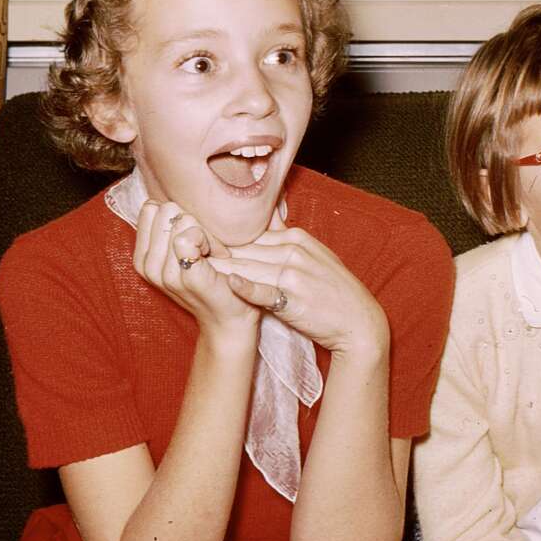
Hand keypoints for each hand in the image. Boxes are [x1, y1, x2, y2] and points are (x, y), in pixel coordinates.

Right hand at [132, 201, 259, 339]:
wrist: (228, 318)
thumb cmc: (211, 280)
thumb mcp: (180, 252)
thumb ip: (168, 228)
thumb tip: (161, 200)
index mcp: (143, 258)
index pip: (153, 208)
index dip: (178, 217)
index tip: (194, 238)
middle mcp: (149, 266)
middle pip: (168, 210)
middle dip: (193, 223)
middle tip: (207, 247)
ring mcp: (166, 274)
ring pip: (182, 220)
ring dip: (206, 233)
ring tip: (213, 255)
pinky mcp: (188, 277)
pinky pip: (189, 236)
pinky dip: (211, 240)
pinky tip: (219, 256)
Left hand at [208, 212, 388, 357]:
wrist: (358, 321)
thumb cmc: (335, 290)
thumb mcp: (314, 254)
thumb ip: (287, 238)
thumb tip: (265, 219)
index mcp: (296, 238)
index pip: (251, 233)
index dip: (221, 236)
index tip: (195, 233)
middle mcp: (293, 251)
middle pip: (244, 247)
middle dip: (213, 247)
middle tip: (182, 243)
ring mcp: (293, 274)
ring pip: (247, 266)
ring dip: (219, 265)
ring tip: (190, 262)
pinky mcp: (293, 299)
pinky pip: (264, 291)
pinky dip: (246, 287)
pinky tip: (227, 283)